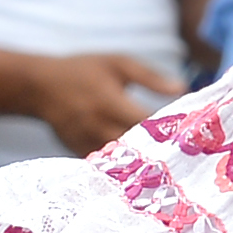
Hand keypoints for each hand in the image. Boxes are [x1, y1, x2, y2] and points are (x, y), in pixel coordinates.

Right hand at [22, 55, 180, 158]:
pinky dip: (124, 167)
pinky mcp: (80, 153)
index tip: (191, 134)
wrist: (40, 87)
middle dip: (161, 152)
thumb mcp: (117, 64)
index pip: (146, 123)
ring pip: (123, 162)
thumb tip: (183, 89)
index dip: (169, 131)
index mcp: (110, 102)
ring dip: (144, 163)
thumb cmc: (83, 70)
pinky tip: (142, 168)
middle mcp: (98, 126)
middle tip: (188, 157)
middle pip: (137, 148)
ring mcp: (87, 143)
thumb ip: (150, 77)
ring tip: (170, 167)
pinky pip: (107, 165)